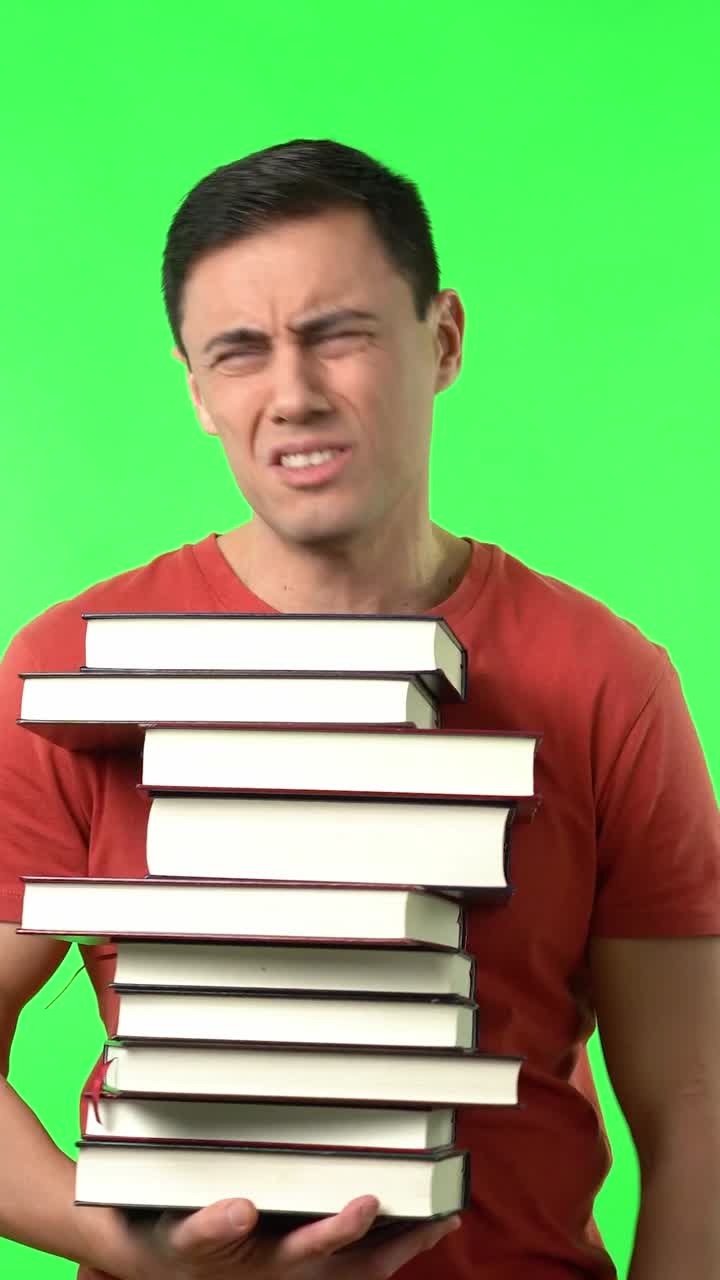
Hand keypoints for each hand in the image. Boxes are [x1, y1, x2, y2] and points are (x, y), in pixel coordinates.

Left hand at [86, 1194, 460, 1277]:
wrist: (131, 1233)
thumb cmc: (211, 1214)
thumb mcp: (267, 1203)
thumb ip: (315, 1176)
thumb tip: (369, 1133)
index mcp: (296, 1255)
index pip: (365, 1257)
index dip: (408, 1241)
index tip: (445, 1214)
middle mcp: (272, 1264)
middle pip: (333, 1263)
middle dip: (370, 1242)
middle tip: (395, 1207)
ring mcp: (231, 1260)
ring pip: (283, 1257)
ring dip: (321, 1237)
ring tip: (355, 1208)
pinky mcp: (181, 1244)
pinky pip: (201, 1236)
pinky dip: (223, 1223)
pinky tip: (241, 1206)